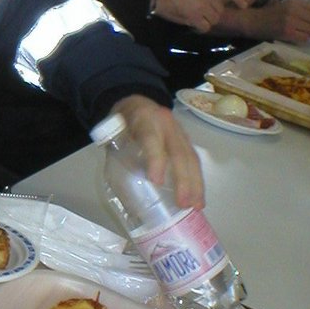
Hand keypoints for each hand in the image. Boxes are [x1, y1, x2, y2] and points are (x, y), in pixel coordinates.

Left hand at [114, 94, 204, 208]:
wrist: (136, 102)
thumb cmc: (122, 123)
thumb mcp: (112, 135)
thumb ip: (118, 157)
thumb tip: (124, 193)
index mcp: (144, 119)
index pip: (151, 138)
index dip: (155, 159)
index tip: (156, 181)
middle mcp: (166, 124)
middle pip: (179, 152)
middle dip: (183, 179)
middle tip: (183, 203)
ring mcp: (179, 132)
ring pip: (191, 157)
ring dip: (195, 184)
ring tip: (196, 206)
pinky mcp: (186, 141)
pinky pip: (194, 160)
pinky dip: (197, 180)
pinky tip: (197, 198)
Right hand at [152, 0, 247, 31]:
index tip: (243, 5)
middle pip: (220, 8)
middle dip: (214, 11)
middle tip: (204, 12)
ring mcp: (202, 6)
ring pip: (214, 18)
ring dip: (208, 20)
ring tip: (198, 18)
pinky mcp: (194, 18)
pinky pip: (205, 26)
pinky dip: (201, 27)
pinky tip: (194, 25)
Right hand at [218, 0, 309, 42]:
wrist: (253, 21)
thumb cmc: (271, 13)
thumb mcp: (288, 5)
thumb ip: (307, 7)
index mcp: (294, 2)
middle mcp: (293, 10)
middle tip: (304, 25)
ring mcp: (290, 22)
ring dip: (307, 31)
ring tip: (297, 30)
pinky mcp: (287, 33)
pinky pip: (304, 38)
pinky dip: (302, 38)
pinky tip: (294, 36)